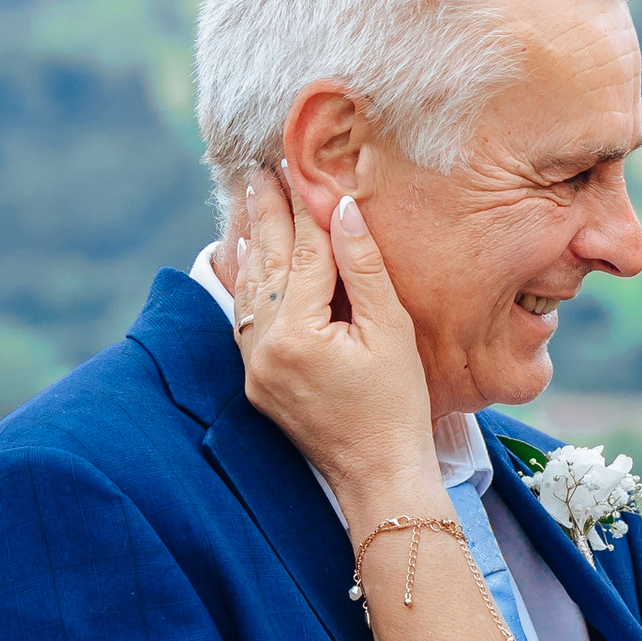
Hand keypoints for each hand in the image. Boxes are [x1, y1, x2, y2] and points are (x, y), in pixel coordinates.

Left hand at [233, 170, 438, 503]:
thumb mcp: (390, 330)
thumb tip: (341, 209)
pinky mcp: (256, 382)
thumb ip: (362, 266)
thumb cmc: (397, 405)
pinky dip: (246, 283)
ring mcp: (255, 368)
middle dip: (265, 214)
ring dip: (249, 242)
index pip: (302, 252)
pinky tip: (246, 257)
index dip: (304, 206)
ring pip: (247, 290)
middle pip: (266, 263)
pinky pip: (244, 320)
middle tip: (259, 171)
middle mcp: (265, 348)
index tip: (298, 166)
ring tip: (247, 201)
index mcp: (298, 332)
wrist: (378, 474)